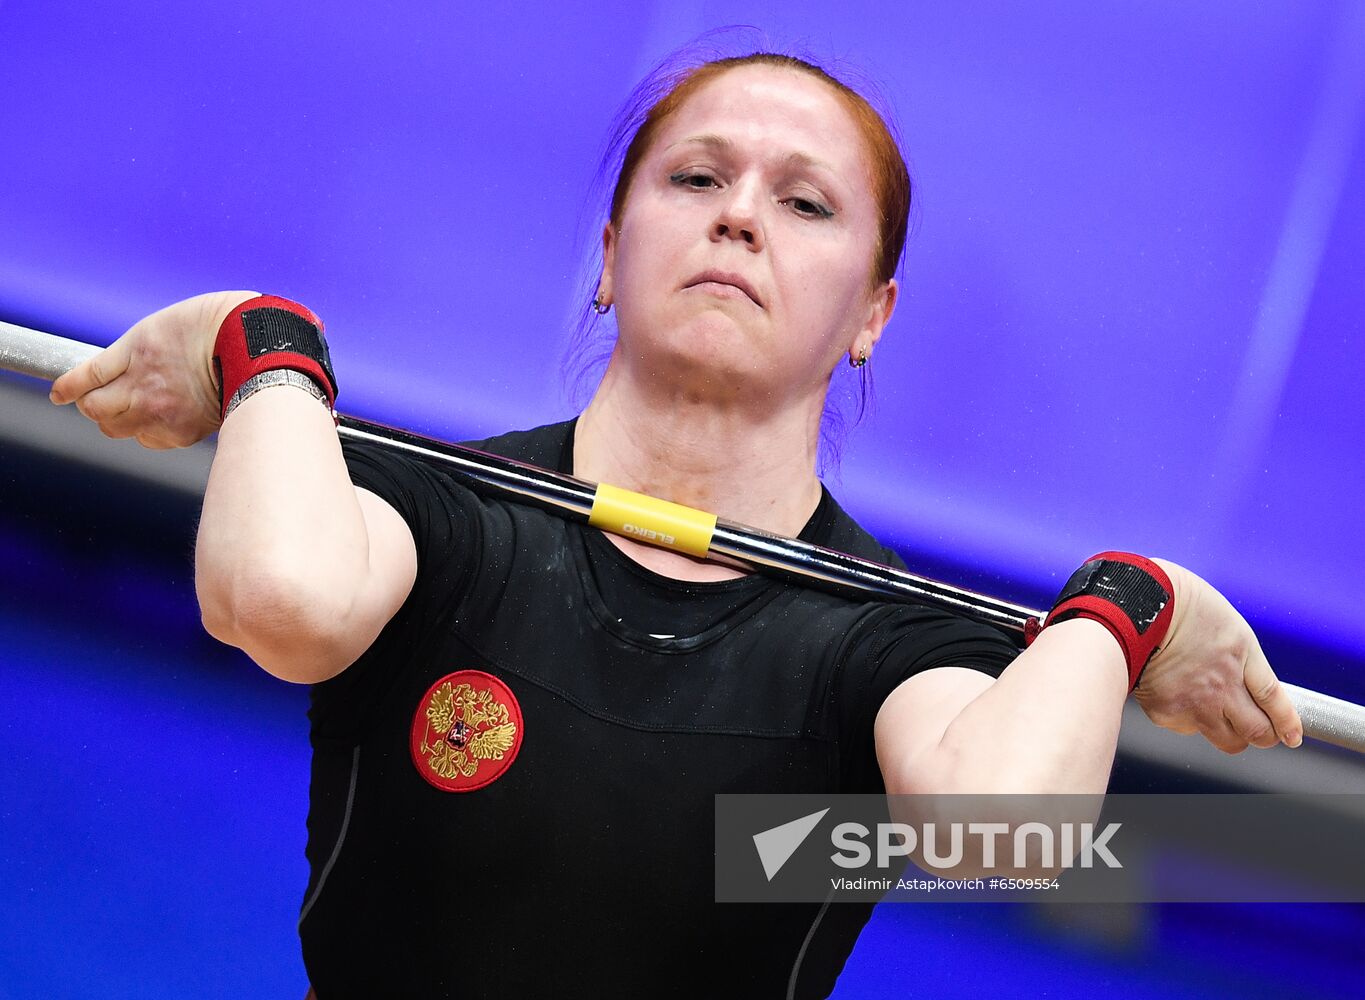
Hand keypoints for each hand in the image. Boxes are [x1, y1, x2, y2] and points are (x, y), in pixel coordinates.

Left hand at [48, 290, 258, 448]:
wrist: (256, 351)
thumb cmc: (212, 329)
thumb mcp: (160, 328)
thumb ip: (130, 353)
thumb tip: (100, 377)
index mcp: (136, 353)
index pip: (85, 377)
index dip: (68, 387)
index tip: (60, 393)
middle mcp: (142, 387)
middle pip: (94, 410)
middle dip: (93, 403)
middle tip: (102, 397)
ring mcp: (160, 413)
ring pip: (116, 429)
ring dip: (120, 419)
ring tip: (140, 406)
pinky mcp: (180, 433)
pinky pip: (149, 440)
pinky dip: (150, 431)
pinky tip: (167, 416)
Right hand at [1134, 558, 1302, 752]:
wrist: (1130, 607)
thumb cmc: (1175, 604)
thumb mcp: (1224, 624)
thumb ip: (1241, 659)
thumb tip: (1251, 694)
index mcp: (1240, 655)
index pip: (1273, 699)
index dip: (1287, 722)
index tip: (1291, 735)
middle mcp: (1222, 685)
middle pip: (1257, 732)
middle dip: (1263, 735)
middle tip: (1260, 731)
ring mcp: (1195, 703)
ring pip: (1227, 741)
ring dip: (1228, 732)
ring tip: (1212, 711)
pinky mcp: (1166, 713)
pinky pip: (1186, 728)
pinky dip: (1185, 717)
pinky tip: (1172, 691)